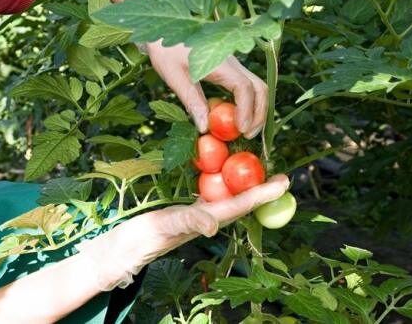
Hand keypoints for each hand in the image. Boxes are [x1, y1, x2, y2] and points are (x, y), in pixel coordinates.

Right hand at [75, 174, 289, 290]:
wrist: (125, 247)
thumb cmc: (145, 237)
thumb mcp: (167, 225)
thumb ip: (189, 221)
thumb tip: (212, 225)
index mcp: (208, 219)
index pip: (243, 204)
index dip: (265, 192)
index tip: (285, 181)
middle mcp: (208, 216)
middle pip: (241, 199)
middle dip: (260, 186)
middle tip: (278, 170)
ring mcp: (198, 212)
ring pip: (227, 195)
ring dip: (242, 182)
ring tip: (255, 163)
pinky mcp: (187, 209)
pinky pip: (210, 192)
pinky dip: (219, 179)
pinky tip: (217, 166)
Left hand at [143, 40, 269, 138]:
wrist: (164, 29)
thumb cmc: (165, 50)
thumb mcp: (174, 76)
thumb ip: (191, 100)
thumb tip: (205, 128)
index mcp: (220, 62)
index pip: (244, 87)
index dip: (247, 111)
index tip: (240, 130)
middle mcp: (232, 62)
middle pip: (259, 88)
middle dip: (259, 114)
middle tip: (247, 136)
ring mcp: (233, 64)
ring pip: (257, 87)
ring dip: (256, 110)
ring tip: (244, 131)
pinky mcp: (230, 68)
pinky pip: (246, 86)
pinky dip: (248, 104)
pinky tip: (235, 118)